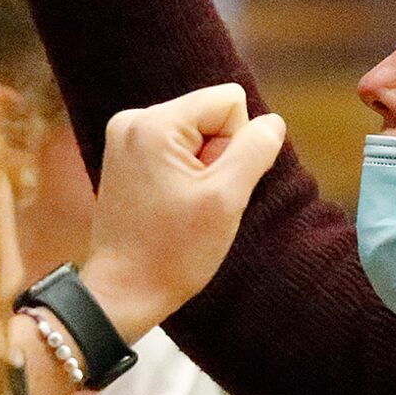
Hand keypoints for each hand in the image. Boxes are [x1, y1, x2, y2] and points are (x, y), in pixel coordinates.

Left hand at [80, 83, 285, 341]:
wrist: (124, 293)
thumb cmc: (173, 252)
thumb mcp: (226, 200)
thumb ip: (255, 150)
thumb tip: (271, 122)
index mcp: (153, 123)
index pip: (229, 101)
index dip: (236, 144)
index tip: (212, 186)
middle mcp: (133, 120)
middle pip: (211, 114)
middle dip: (218, 156)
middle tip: (197, 201)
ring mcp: (125, 138)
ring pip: (197, 133)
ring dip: (203, 169)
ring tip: (184, 206)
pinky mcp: (126, 157)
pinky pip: (177, 148)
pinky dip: (186, 175)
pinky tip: (174, 205)